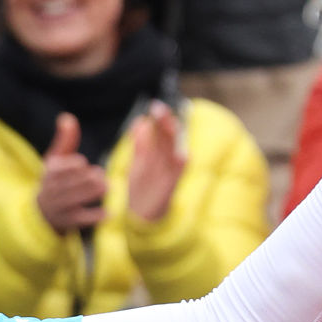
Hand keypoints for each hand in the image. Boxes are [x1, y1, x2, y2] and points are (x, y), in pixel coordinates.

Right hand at [35, 112, 106, 231]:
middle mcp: (51, 189)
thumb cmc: (53, 180)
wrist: (40, 213)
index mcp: (48, 172)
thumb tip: (68, 117)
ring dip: (94, 193)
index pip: (61, 167)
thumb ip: (65, 139)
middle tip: (101, 177)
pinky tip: (109, 212)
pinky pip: (82, 219)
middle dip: (90, 178)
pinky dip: (96, 215)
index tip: (82, 164)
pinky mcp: (67, 222)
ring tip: (107, 187)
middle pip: (72, 182)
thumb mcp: (55, 160)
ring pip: (77, 199)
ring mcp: (58, 207)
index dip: (74, 165)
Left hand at [122, 102, 185, 223]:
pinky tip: (182, 153)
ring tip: (166, 121)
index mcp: (160, 156)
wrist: (144, 216)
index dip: (160, 119)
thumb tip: (140, 122)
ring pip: (173, 152)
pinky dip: (179, 165)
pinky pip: (176, 175)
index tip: (154, 105)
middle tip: (158, 107)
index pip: (162, 133)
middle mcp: (166, 162)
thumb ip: (141, 144)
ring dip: (171, 137)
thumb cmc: (143, 187)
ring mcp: (169, 174)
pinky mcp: (169, 187)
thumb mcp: (139, 163)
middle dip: (165, 123)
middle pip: (168, 139)